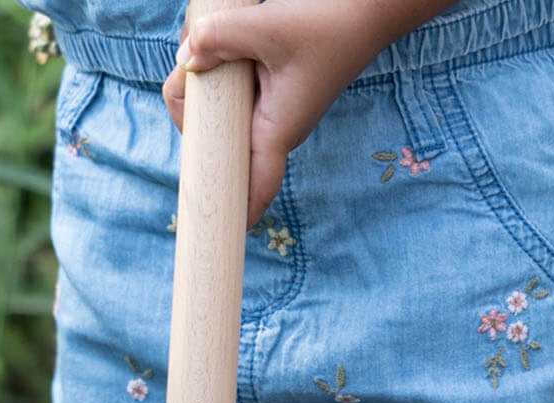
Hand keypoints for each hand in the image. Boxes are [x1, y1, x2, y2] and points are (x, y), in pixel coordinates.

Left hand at [162, 0, 443, 227]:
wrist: (369, 8)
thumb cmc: (331, 23)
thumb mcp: (269, 25)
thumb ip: (220, 37)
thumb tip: (185, 57)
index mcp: (278, 130)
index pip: (255, 188)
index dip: (234, 212)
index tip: (212, 229)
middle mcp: (275, 127)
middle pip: (220, 146)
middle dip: (192, 120)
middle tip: (184, 78)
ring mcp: (273, 109)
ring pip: (223, 117)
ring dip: (204, 91)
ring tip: (202, 49)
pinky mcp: (273, 89)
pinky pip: (235, 93)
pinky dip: (220, 74)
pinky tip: (216, 45)